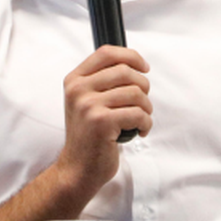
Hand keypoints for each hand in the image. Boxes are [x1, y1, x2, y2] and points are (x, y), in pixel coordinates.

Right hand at [59, 45, 153, 189]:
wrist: (78, 168)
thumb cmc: (89, 135)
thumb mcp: (86, 101)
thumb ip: (103, 81)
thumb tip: (134, 63)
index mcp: (74, 80)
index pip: (107, 52)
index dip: (131, 56)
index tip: (144, 68)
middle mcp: (78, 89)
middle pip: (125, 71)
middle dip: (143, 86)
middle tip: (143, 103)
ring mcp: (88, 105)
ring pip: (136, 93)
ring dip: (146, 108)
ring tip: (140, 120)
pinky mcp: (101, 122)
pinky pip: (138, 113)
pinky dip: (146, 123)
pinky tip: (140, 131)